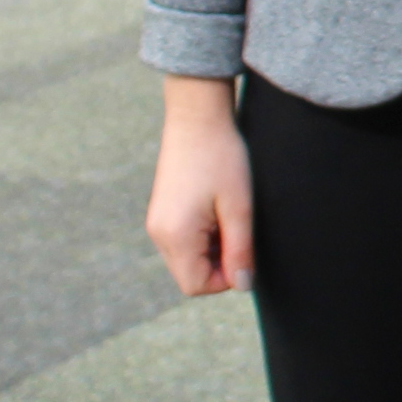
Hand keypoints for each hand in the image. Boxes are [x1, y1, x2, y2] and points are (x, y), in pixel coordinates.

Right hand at [147, 76, 255, 294]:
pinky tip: (217, 208)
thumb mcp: (240, 207)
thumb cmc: (223, 158)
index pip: (196, 285)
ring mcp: (157, 222)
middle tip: (239, 227)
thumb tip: (242, 285)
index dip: (226, 278)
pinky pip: (182, 240)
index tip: (244, 249)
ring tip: (228, 214)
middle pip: (190, 275)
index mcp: (175, 235)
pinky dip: (203, 235)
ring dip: (212, 248)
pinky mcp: (162, 211)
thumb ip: (240, 250)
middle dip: (219, 263)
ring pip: (187, 258)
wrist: (197, 116)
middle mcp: (159, 233)